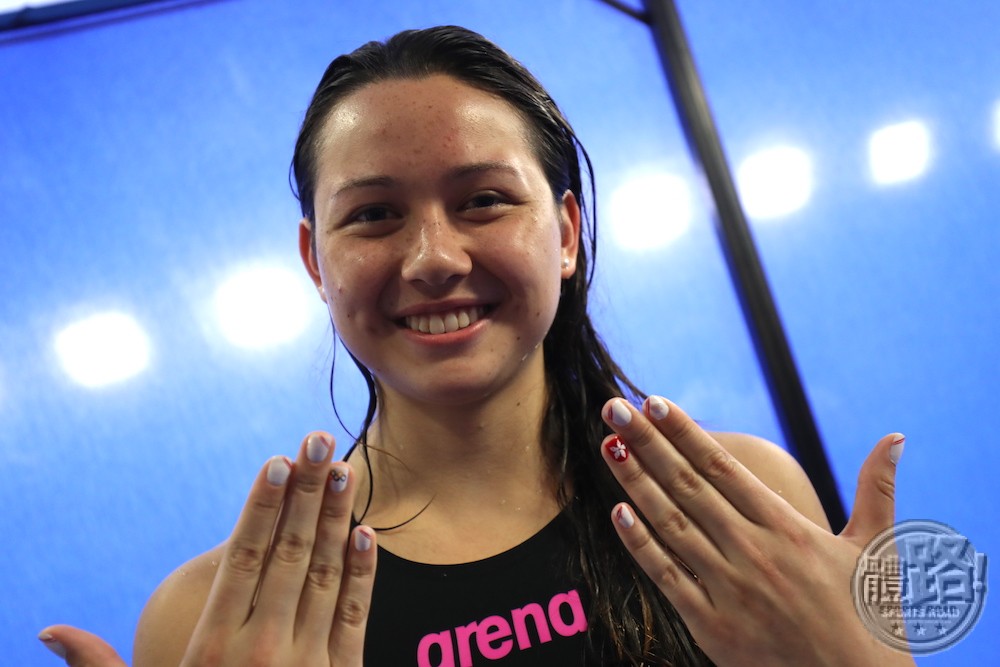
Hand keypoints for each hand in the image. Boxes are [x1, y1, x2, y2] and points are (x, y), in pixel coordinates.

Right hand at [40, 432, 375, 666]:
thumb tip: (47, 633)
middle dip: (305, 493)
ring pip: (324, 574)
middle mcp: (263, 649)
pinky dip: (362, 573)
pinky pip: (353, 615)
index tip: (275, 462)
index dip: (260, 508)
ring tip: (342, 471)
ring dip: (335, 518)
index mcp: (212, 650)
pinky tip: (365, 533)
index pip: (240, 561)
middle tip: (317, 440)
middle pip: (288, 553)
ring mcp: (307, 663)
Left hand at [600, 396, 913, 666]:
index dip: (684, 432)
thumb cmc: (872, 621)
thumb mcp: (879, 550)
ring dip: (635, 482)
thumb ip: (878, 489)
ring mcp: (729, 588)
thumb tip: (896, 436)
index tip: (654, 401)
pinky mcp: (712, 626)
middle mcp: (753, 551)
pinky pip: (667, 577)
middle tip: (613, 408)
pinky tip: (617, 513)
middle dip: (647, 444)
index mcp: (788, 528)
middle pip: (687, 486)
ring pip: (671, 524)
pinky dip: (641, 545)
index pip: (722, 467)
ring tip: (608, 446)